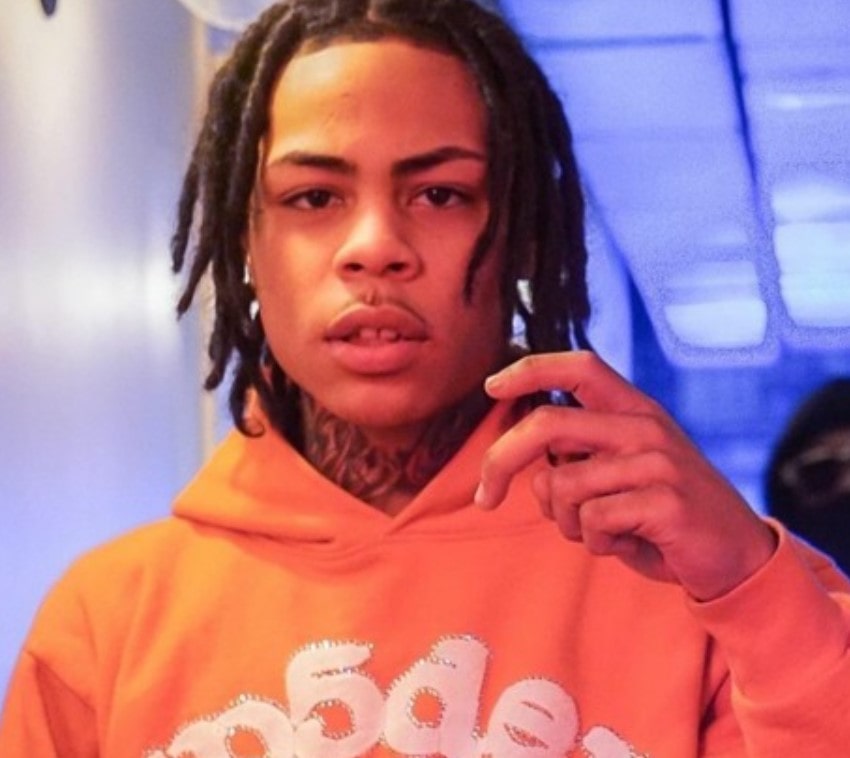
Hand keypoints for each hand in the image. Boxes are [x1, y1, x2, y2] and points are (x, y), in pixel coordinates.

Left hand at [475, 351, 776, 600]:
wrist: (736, 557)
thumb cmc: (662, 516)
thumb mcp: (621, 475)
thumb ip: (580, 459)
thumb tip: (527, 467)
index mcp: (634, 411)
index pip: (580, 367)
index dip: (531, 370)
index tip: (491, 386)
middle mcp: (644, 426)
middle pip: (547, 425)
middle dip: (500, 460)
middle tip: (484, 497)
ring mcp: (657, 461)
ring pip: (563, 486)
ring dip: (566, 522)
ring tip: (602, 530)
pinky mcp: (665, 500)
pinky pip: (593, 521)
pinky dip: (597, 543)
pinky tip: (628, 543)